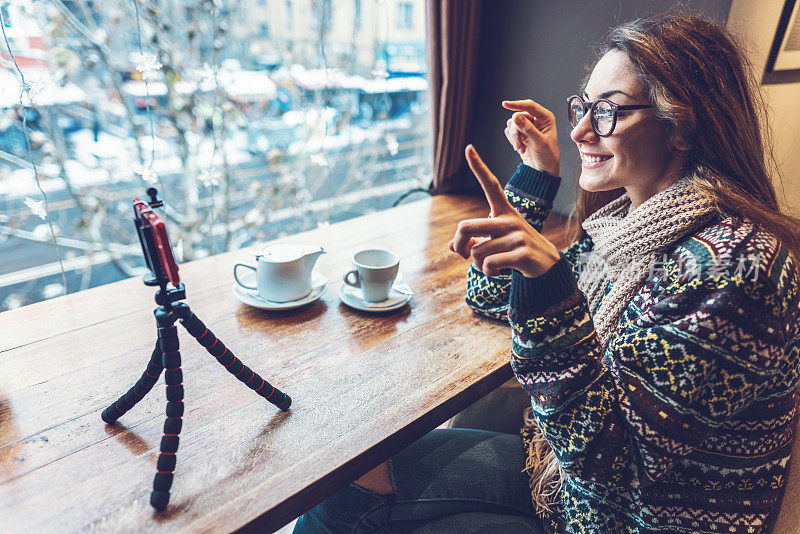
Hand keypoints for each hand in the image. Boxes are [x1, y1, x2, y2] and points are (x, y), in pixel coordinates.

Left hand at [448, 145, 560, 277]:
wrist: (546, 268)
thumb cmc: (515, 253)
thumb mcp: (493, 244)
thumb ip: (472, 243)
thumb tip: (453, 246)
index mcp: (503, 212)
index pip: (490, 185)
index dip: (478, 167)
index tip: (468, 147)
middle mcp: (510, 219)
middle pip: (467, 226)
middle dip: (460, 245)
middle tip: (464, 255)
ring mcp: (517, 235)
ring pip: (476, 252)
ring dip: (478, 265)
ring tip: (492, 266)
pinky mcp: (521, 253)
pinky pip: (489, 264)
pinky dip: (488, 272)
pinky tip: (499, 272)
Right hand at [502, 99, 559, 176]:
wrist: (542, 170)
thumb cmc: (548, 156)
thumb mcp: (539, 142)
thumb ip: (528, 129)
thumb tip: (515, 116)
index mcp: (545, 117)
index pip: (529, 106)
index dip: (517, 104)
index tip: (505, 104)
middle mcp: (536, 120)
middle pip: (518, 116)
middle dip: (516, 130)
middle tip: (519, 143)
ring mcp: (527, 126)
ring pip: (512, 124)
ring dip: (514, 137)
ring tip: (521, 148)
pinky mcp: (520, 134)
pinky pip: (509, 131)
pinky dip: (512, 141)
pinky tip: (520, 148)